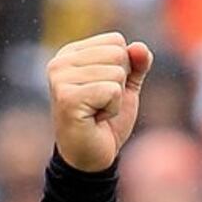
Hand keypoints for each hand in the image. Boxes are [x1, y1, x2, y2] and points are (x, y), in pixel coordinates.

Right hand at [48, 32, 151, 173]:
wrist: (91, 160)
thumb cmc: (105, 123)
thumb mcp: (125, 89)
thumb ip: (136, 65)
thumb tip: (140, 47)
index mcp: (72, 53)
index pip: (115, 40)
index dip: (122, 70)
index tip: (104, 92)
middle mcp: (61, 61)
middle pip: (117, 53)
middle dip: (119, 84)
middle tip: (101, 105)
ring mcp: (61, 78)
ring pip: (116, 73)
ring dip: (115, 100)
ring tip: (97, 113)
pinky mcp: (67, 97)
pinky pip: (112, 91)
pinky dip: (111, 109)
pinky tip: (95, 120)